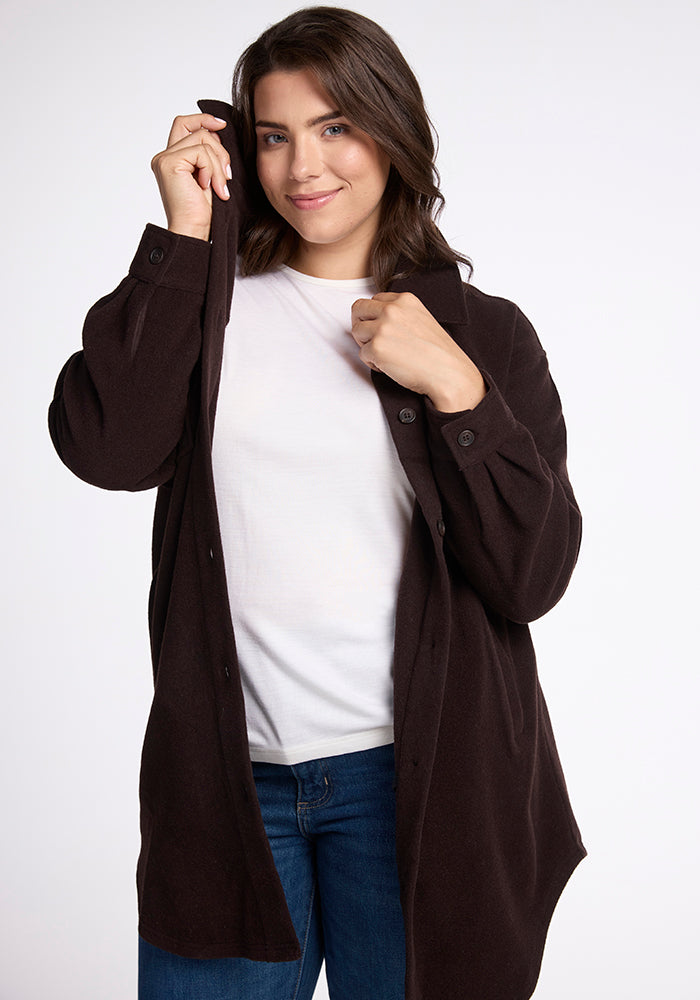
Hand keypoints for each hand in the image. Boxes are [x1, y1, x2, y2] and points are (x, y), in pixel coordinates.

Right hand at [151, 114, 231, 240]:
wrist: (193, 231)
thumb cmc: (202, 212)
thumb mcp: (210, 176)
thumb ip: (209, 153)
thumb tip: (218, 130)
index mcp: (172, 159)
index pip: (184, 124)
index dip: (203, 119)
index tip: (222, 125)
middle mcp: (164, 156)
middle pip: (197, 129)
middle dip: (220, 148)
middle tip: (228, 174)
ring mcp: (165, 159)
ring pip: (203, 139)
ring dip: (219, 164)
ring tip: (220, 187)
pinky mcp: (170, 163)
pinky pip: (201, 152)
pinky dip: (212, 170)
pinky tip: (209, 188)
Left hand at [350, 292, 486, 410]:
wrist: (448, 374)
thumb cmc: (438, 354)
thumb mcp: (422, 320)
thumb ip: (400, 314)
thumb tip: (379, 319)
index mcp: (405, 300)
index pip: (374, 299)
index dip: (374, 316)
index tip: (380, 328)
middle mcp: (392, 309)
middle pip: (358, 309)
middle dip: (361, 325)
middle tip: (372, 341)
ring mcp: (382, 328)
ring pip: (356, 331)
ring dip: (366, 345)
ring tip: (384, 355)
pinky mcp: (376, 348)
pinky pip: (361, 354)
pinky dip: (372, 363)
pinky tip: (389, 367)